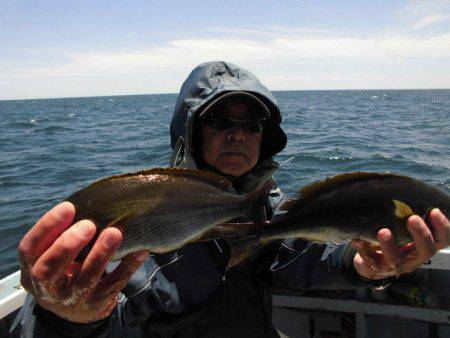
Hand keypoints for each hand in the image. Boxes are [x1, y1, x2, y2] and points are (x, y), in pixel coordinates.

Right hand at [18, 202, 148, 322]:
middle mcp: (47, 286)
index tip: (69, 207)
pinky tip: (139, 250)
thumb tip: (92, 200)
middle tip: (88, 225)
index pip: (30, 248)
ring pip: (84, 279)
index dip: (47, 227)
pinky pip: (113, 285)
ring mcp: (72, 298)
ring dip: (100, 255)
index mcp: (31, 267)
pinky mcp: (97, 303)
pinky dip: (127, 267)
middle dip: (67, 246)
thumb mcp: (53, 253)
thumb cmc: (65, 265)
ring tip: (114, 233)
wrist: (73, 307)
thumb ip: (63, 233)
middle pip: (49, 269)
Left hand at [352, 208, 449, 279]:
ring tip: (383, 231)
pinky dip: (364, 250)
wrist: (374, 265)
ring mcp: (397, 265)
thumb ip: (406, 214)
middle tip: (413, 218)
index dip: (442, 226)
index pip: (442, 238)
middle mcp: (415, 257)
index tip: (434, 210)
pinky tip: (356, 240)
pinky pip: (371, 261)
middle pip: (426, 249)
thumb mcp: (404, 228)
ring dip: (390, 244)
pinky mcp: (378, 269)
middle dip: (421, 234)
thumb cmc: (395, 239)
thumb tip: (399, 186)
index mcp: (425, 245)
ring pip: (396, 259)